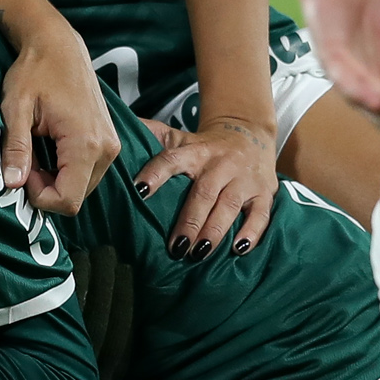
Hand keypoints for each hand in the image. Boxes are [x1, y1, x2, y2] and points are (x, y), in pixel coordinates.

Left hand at [0, 25, 112, 214]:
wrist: (59, 45)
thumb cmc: (36, 71)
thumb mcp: (16, 108)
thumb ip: (16, 149)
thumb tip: (11, 184)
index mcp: (85, 143)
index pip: (67, 200)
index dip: (38, 196)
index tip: (21, 171)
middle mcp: (106, 148)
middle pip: (76, 197)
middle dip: (45, 189)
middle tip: (25, 160)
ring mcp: (110, 145)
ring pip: (82, 187)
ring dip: (55, 180)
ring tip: (35, 150)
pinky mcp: (108, 141)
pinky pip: (87, 172)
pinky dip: (65, 170)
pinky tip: (48, 148)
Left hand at [131, 115, 278, 258]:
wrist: (251, 135)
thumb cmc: (206, 146)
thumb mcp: (179, 138)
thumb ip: (151, 136)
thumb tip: (115, 125)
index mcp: (195, 151)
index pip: (171, 160)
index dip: (155, 174)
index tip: (139, 191)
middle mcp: (220, 164)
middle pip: (203, 193)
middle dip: (189, 221)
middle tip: (175, 247)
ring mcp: (243, 179)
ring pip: (229, 205)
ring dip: (214, 231)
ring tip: (199, 253)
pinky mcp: (264, 193)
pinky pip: (260, 214)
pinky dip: (251, 233)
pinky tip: (238, 249)